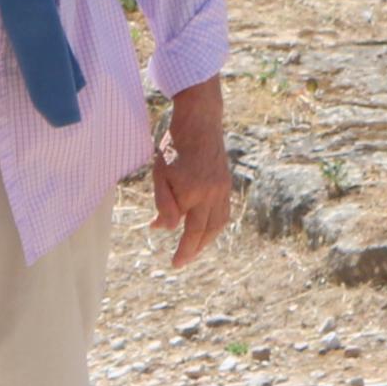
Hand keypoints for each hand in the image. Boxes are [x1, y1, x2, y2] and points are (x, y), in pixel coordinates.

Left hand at [150, 80, 232, 269]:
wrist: (200, 122)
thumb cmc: (174, 146)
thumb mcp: (160, 174)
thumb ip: (164, 204)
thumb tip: (166, 229)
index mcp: (194, 193)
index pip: (190, 231)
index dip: (184, 250)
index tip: (175, 264)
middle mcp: (213, 194)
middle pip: (207, 232)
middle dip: (195, 249)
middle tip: (182, 261)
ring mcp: (222, 189)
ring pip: (219, 224)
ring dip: (207, 240)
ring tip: (194, 248)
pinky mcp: (226, 183)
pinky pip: (224, 211)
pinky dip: (215, 225)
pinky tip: (206, 227)